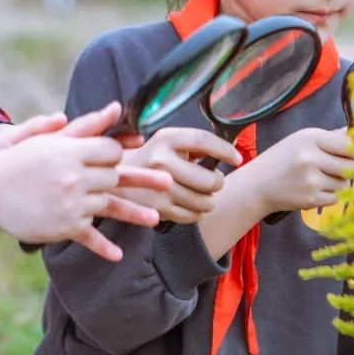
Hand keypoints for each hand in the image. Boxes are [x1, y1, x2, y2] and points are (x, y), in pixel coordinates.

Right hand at [0, 102, 171, 260]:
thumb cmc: (20, 157)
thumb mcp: (51, 137)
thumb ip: (88, 125)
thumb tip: (116, 108)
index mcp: (71, 152)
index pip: (111, 151)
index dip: (116, 153)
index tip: (117, 155)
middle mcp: (73, 179)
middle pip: (114, 178)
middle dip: (124, 179)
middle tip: (151, 181)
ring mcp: (69, 205)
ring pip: (109, 205)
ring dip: (130, 211)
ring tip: (156, 218)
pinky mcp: (62, 228)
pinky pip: (90, 237)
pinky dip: (104, 247)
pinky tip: (119, 255)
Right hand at [119, 127, 240, 223]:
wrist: (116, 180)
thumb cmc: (151, 159)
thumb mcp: (167, 142)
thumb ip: (195, 144)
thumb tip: (231, 147)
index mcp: (166, 139)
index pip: (203, 140)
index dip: (225, 150)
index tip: (237, 159)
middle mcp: (161, 161)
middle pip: (209, 180)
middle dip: (217, 182)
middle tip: (212, 180)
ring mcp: (159, 188)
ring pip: (205, 201)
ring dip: (209, 200)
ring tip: (201, 193)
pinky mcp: (158, 209)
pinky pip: (193, 216)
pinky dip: (198, 212)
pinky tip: (190, 204)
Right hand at [247, 127, 353, 214]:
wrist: (258, 185)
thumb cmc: (282, 158)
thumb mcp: (302, 139)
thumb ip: (330, 137)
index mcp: (310, 139)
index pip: (348, 144)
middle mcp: (311, 159)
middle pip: (352, 165)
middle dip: (352, 167)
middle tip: (344, 167)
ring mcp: (311, 181)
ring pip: (345, 183)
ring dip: (340, 182)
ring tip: (324, 177)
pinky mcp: (310, 199)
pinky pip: (336, 197)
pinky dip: (332, 194)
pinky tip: (318, 188)